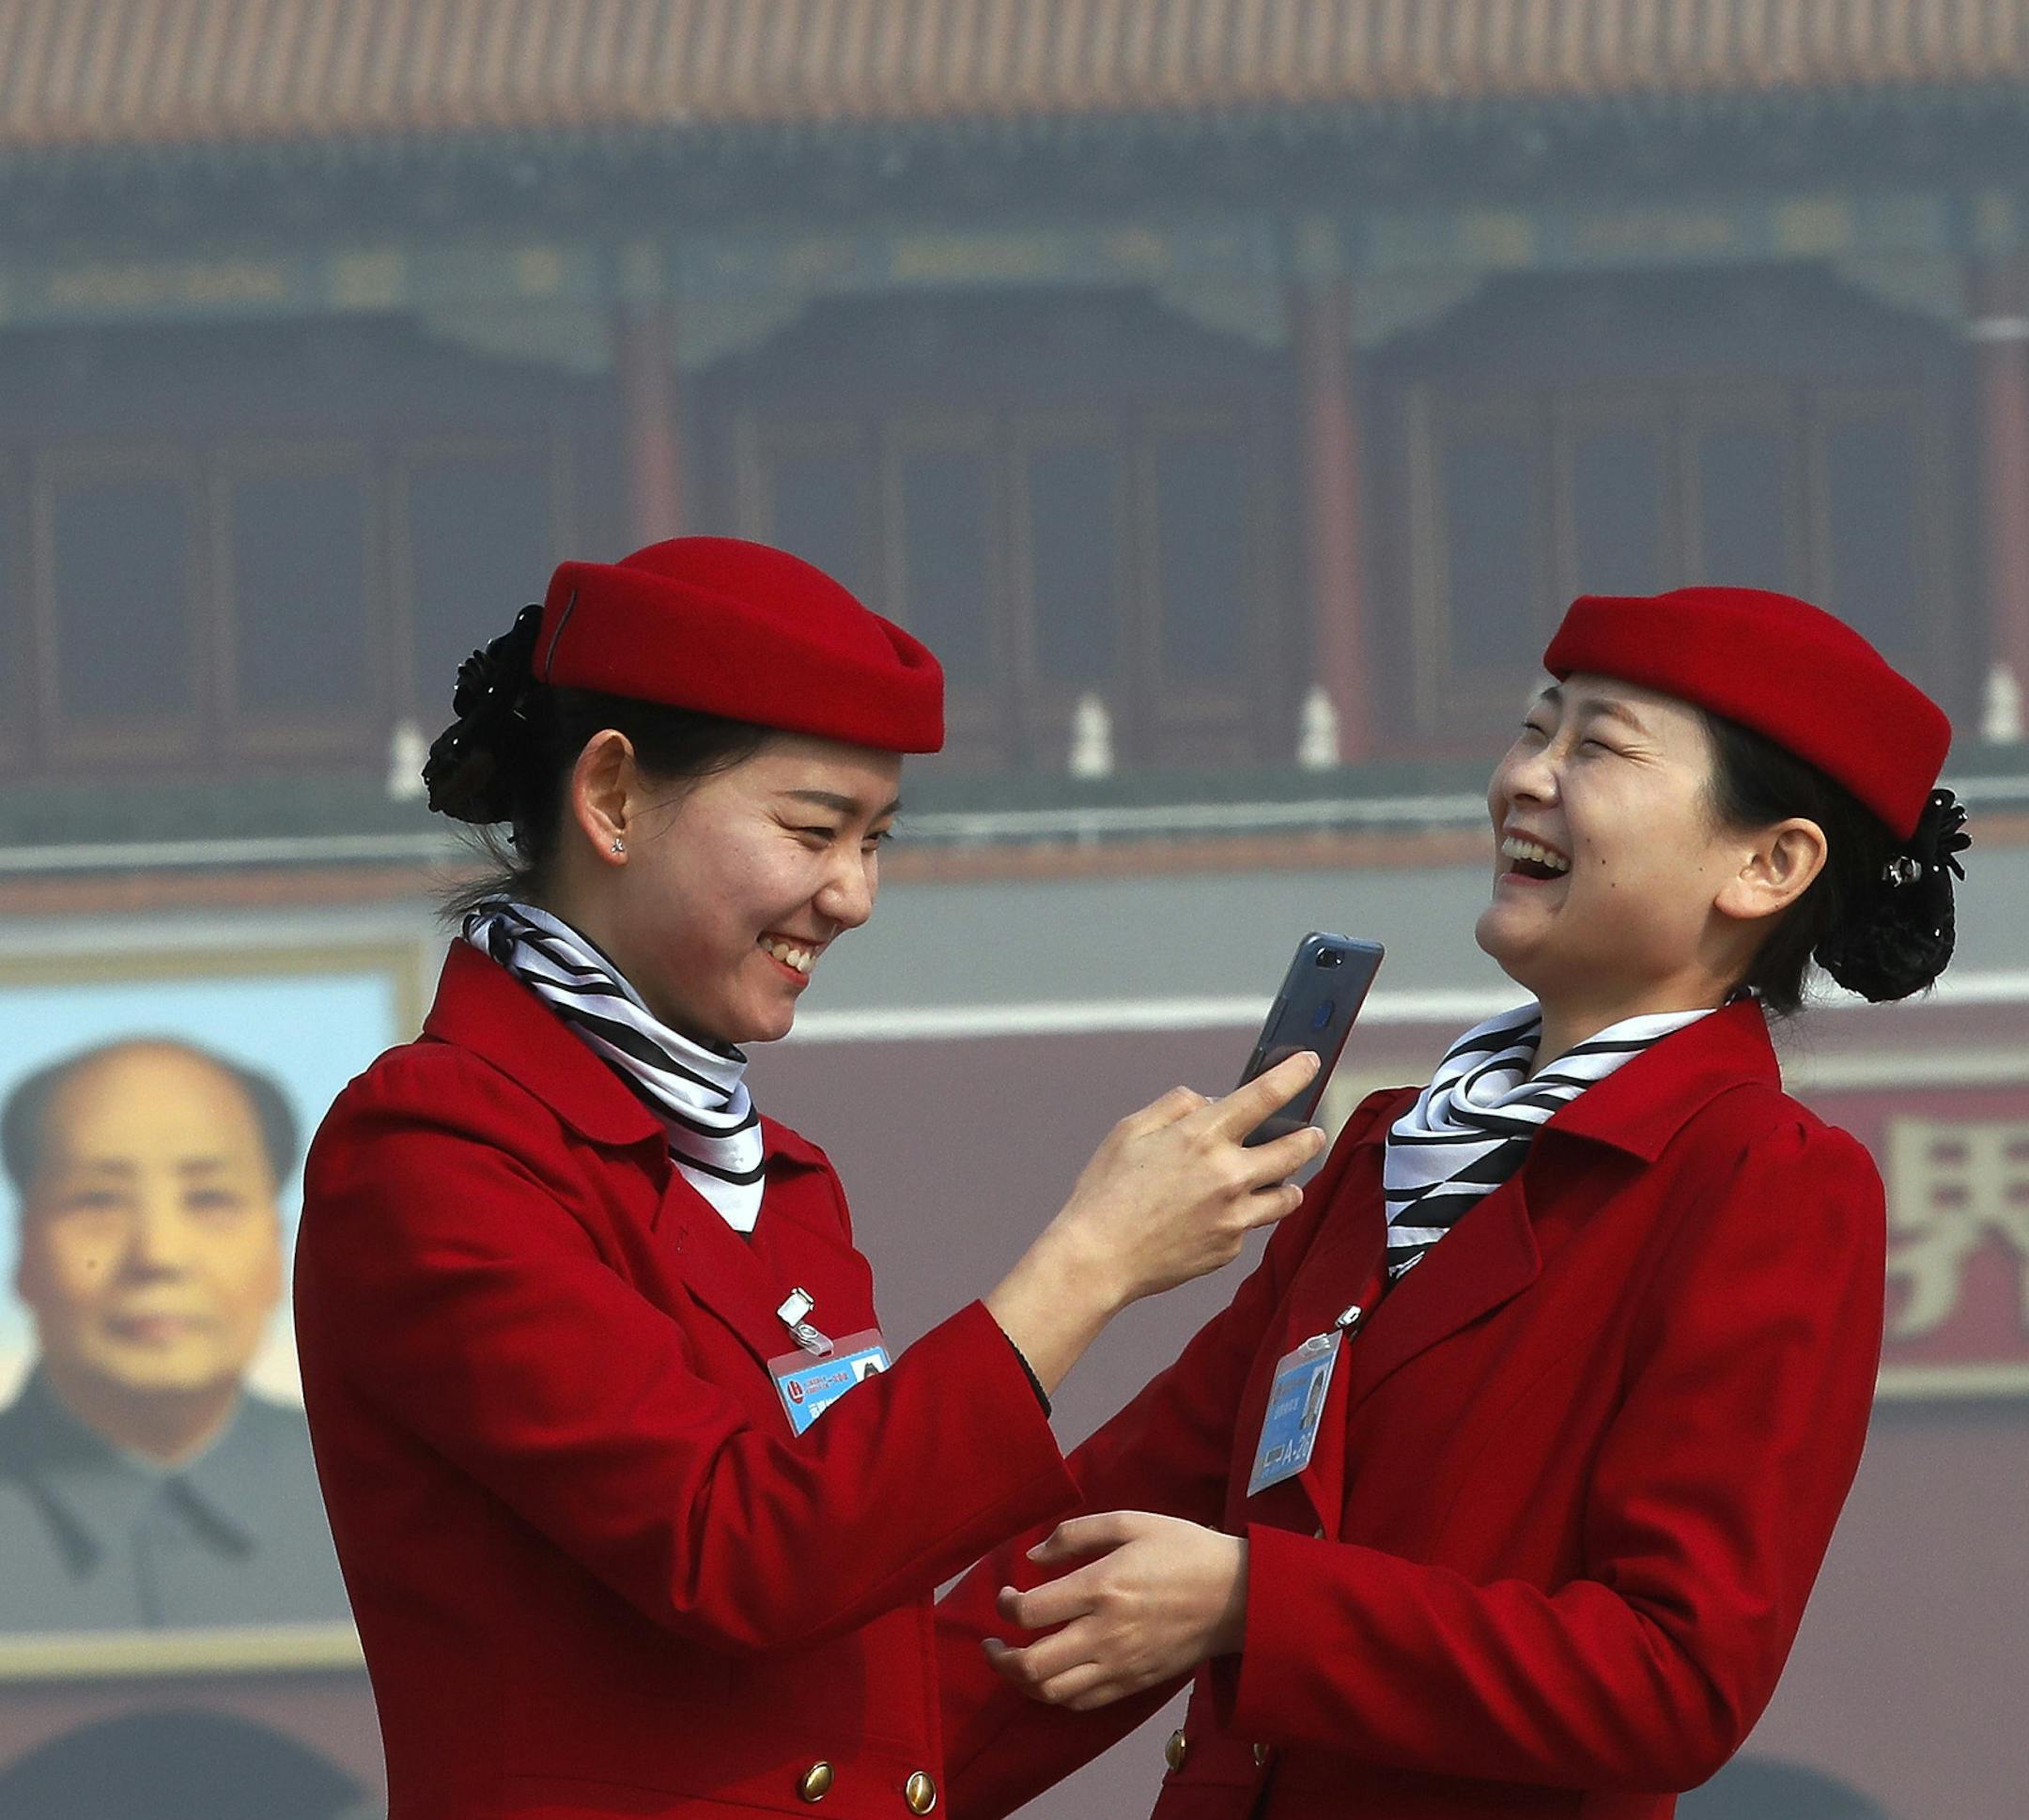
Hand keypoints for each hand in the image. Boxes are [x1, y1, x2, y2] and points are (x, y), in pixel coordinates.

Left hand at [980, 1512, 1247, 1710]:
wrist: (1237, 1596)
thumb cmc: (1183, 1550)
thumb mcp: (1131, 1522)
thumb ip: (1077, 1533)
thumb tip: (1034, 1556)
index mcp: (1102, 1588)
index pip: (1032, 1612)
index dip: (1006, 1606)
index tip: (1007, 1594)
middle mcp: (1106, 1634)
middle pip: (1033, 1666)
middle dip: (1000, 1658)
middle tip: (992, 1642)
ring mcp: (1120, 1665)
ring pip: (1053, 1693)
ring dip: (1021, 1682)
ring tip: (1012, 1662)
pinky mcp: (1133, 1684)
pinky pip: (1082, 1702)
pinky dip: (1055, 1694)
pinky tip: (1050, 1675)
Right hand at [985, 1053, 1325, 1394]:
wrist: (1098, 1259)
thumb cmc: (1106, 1192)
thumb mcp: (1130, 1130)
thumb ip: (1176, 1106)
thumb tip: (1210, 1102)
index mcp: (1202, 1136)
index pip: (1265, 1095)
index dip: (1294, 1074)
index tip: (1310, 1064)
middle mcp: (1228, 1174)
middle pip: (1296, 1149)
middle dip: (1310, 1137)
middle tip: (1312, 1133)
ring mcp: (1233, 1215)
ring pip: (1288, 1195)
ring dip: (1289, 1182)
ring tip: (1281, 1179)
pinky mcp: (1230, 1247)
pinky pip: (1250, 1225)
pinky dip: (1243, 1215)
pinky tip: (1219, 1214)